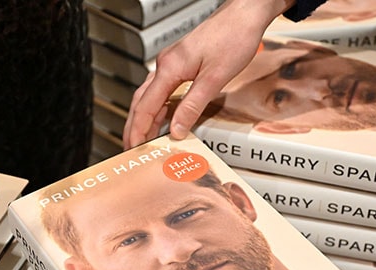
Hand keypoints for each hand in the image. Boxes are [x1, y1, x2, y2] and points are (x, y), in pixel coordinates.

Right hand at [122, 0, 292, 148]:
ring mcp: (172, 63)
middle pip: (141, 101)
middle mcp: (166, 64)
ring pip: (150, 96)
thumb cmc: (233, 37)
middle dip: (134, 126)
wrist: (244, 15)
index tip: (133, 147)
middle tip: (131, 148)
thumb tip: (177, 129)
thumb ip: (192, 106)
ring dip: (145, 118)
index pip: (145, 106)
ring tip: (143, 138)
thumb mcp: (214, 78)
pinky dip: (158, 107)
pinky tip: (162, 118)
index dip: (138, 130)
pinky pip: (162, 89)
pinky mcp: (181, 63)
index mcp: (169, 68)